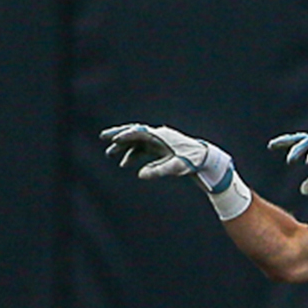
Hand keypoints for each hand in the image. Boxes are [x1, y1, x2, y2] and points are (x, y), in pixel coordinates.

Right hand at [100, 123, 231, 186]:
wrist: (205, 160)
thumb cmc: (192, 162)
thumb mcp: (176, 168)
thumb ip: (158, 171)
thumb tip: (140, 175)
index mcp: (161, 136)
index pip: (139, 132)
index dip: (125, 135)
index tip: (113, 139)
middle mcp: (158, 135)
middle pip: (134, 132)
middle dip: (118, 135)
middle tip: (103, 137)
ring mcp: (158, 141)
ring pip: (136, 141)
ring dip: (123, 147)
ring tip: (109, 154)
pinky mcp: (159, 148)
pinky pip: (142, 149)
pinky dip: (132, 154)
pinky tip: (124, 164)